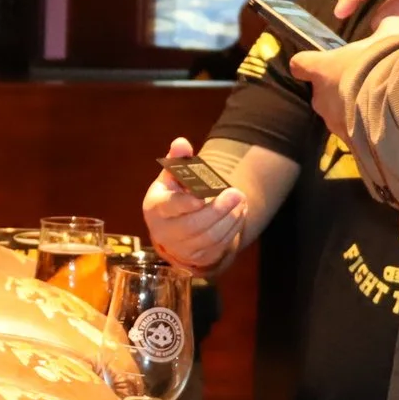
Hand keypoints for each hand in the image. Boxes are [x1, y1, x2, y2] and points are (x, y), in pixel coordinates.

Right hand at [142, 137, 247, 272]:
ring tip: (241, 201)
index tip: (202, 197)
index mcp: (156, 208)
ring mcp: (183, 248)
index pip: (170, 207)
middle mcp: (166, 232)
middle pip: (194, 225)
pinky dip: (232, 229)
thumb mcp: (171, 178)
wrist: (174, 231)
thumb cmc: (173, 197)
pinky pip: (219, 246)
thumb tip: (181, 143)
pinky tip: (240, 213)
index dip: (185, 204)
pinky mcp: (199, 257)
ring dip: (229, 218)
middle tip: (236, 193)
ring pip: (210, 236)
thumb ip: (178, 160)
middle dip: (218, 210)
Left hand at [287, 18, 398, 134]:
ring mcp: (333, 123)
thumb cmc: (386, 63)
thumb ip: (386, 27)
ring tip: (378, 105)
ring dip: (352, 110)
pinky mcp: (350, 142)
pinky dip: (366, 128)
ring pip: (337, 114)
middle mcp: (321, 98)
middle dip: (338, 88)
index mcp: (322, 69)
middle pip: (321, 92)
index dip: (308, 63)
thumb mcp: (391, 34)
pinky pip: (355, 133)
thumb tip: (391, 22)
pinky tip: (386, 123)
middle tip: (362, 83)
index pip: (300, 64)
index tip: (315, 63)